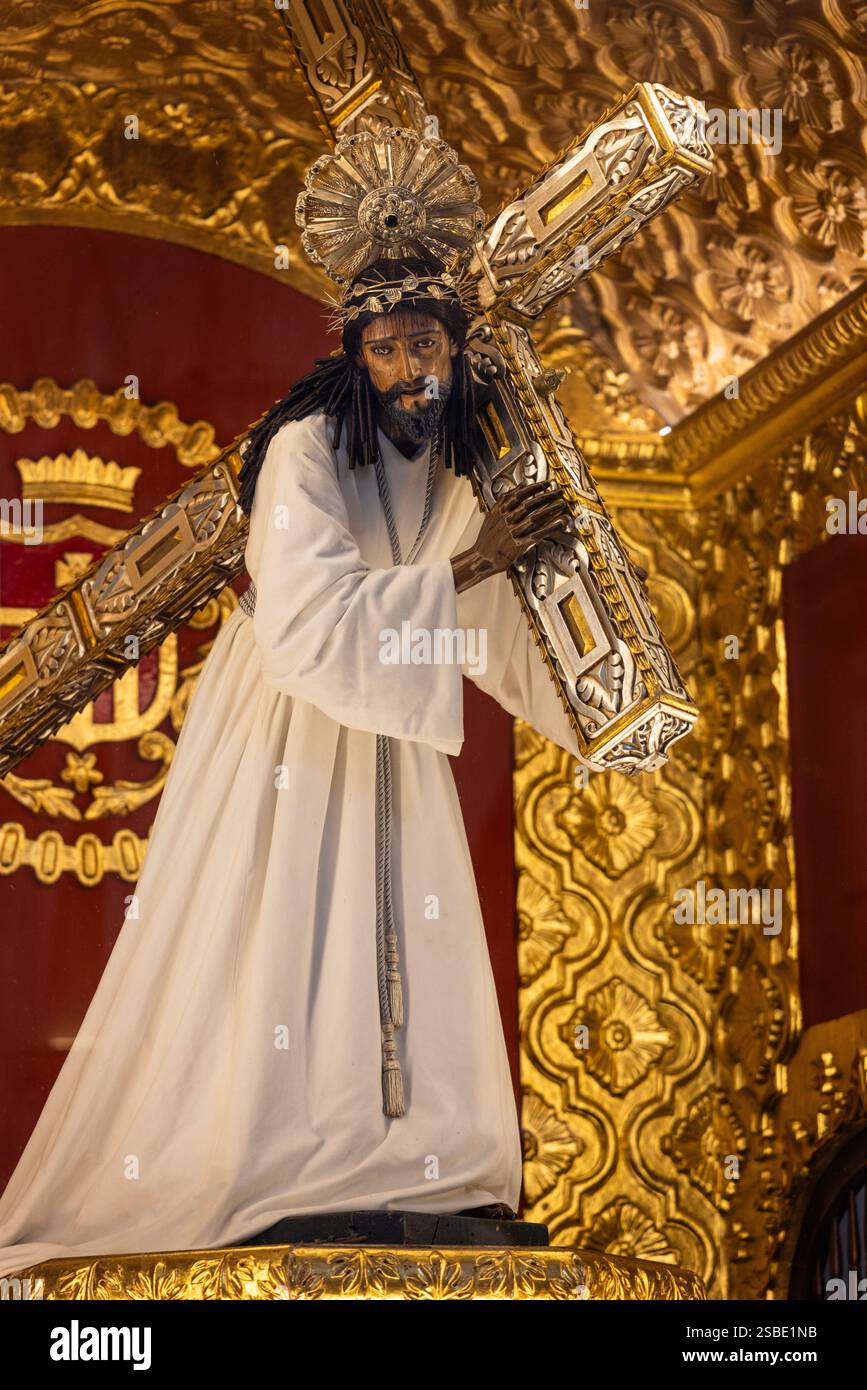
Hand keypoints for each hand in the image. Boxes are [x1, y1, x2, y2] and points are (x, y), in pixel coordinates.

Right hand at [451, 481, 571, 592]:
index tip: (546, 484)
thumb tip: (520, 486)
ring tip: (561, 504)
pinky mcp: (517, 545)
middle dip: (546, 496)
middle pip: (529, 504)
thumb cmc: (487, 539)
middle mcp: (506, 520)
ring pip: (534, 518)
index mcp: (500, 511)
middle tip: (558, 491)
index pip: (519, 495)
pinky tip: (559, 524)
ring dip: (550, 510)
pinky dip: (549, 528)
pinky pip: (536, 535)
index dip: (534, 488)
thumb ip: (505, 500)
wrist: (481, 559)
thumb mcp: (492, 515)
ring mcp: (512, 532)